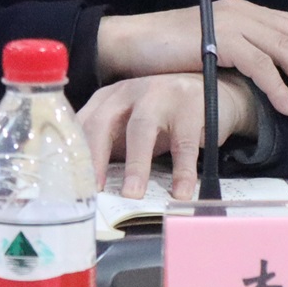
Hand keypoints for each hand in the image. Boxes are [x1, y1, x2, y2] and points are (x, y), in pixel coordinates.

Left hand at [79, 72, 255, 200]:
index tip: (74, 185)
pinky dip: (182, 171)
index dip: (77, 155)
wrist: (214, 92)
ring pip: (142, 129)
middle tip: (95, 191)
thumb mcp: (132, 124)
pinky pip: (184, 143)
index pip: (85, 124)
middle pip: (105, 122)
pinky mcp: (192, 106)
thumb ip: (113, 146)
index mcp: (110, 98)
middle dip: (97, 157)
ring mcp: (162, 94)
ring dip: (136, 165)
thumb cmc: (164, 116)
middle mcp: (131, 91)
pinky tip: (181, 192)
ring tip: (133, 195)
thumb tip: (93, 190)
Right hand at [96, 0, 287, 115]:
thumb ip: (242, 54)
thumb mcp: (213, 48)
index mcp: (245, 12)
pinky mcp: (219, 41)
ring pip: (285, 50)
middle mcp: (244, 13)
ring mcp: (232, 25)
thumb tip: (275, 76)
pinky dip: (279, 88)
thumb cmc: (167, 53)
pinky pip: (259, 66)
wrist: (129, 43)